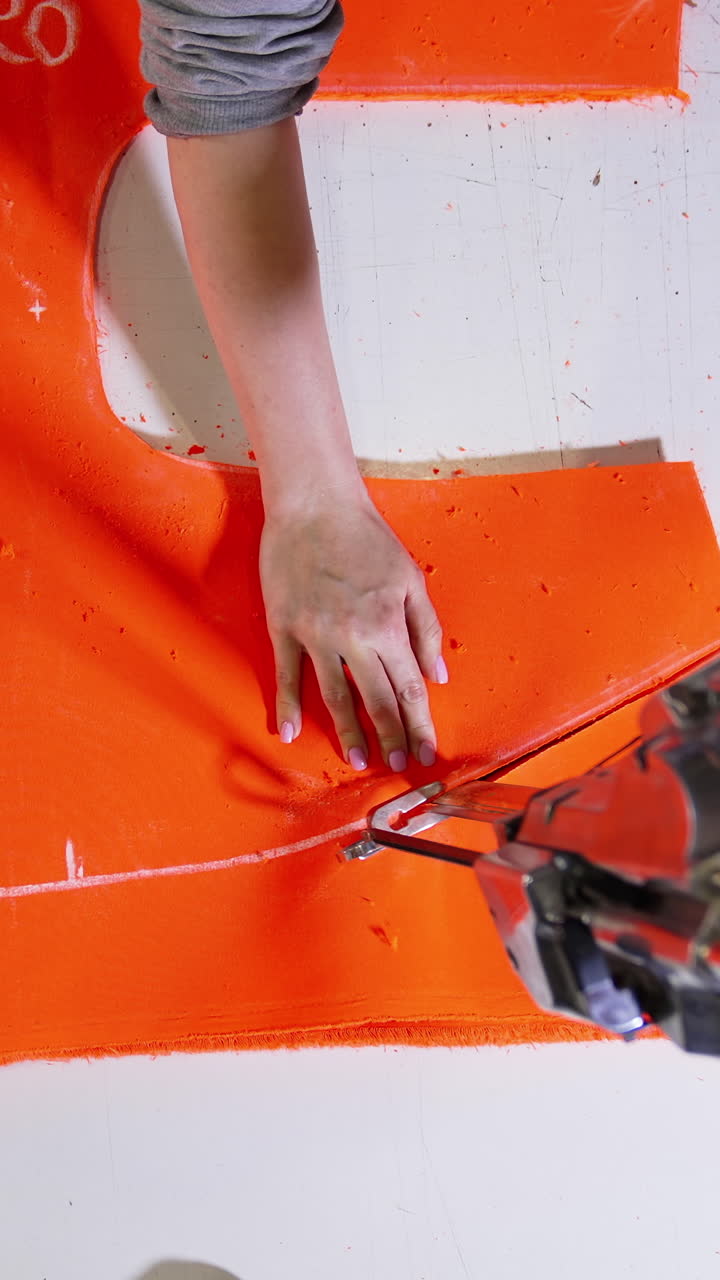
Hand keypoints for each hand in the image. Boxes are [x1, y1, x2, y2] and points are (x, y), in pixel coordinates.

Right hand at [259, 492, 447, 770]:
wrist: (314, 505)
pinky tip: (292, 733)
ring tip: (359, 760)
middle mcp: (353, 637)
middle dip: (391, 737)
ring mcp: (315, 635)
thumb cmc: (366, 538)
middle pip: (376, 699)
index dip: (419, 724)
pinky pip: (288, 675)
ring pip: (334, 696)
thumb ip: (426, 630)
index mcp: (388, 626)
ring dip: (348, 732)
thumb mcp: (411, 578)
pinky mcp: (285, 627)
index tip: (427, 752)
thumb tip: (437, 675)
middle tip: (399, 766)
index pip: (409, 688)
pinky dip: (289, 706)